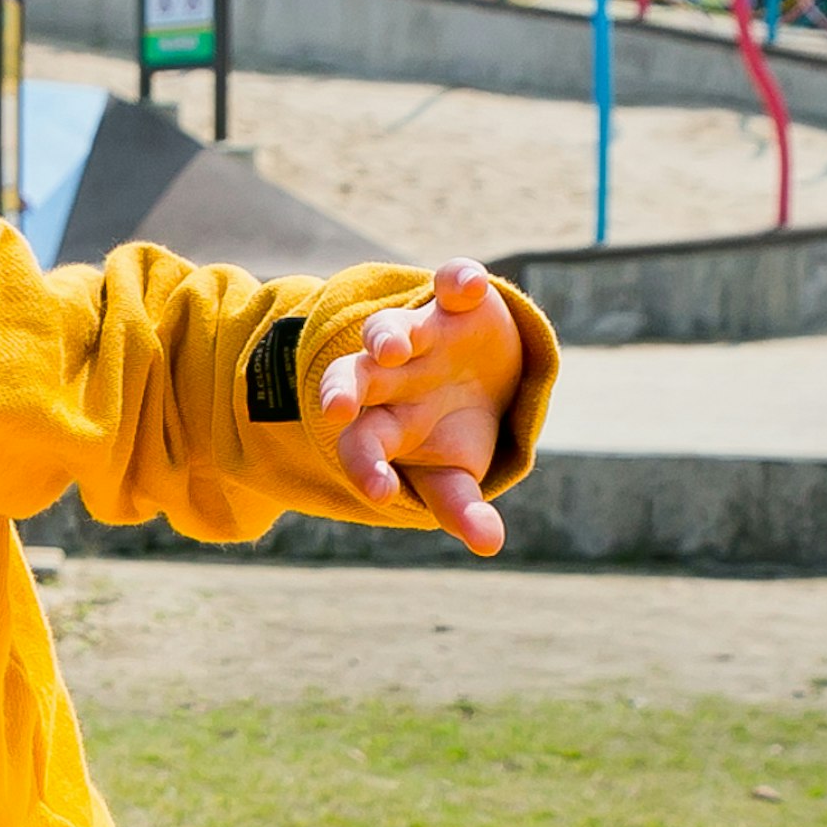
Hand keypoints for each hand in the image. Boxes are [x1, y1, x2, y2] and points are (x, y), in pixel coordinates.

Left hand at [317, 259, 521, 556]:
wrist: (478, 375)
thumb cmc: (451, 433)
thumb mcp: (453, 474)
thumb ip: (461, 506)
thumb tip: (491, 545)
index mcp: (380, 424)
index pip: (358, 446)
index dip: (364, 466)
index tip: (377, 492)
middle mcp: (387, 378)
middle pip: (350, 380)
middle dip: (341, 391)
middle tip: (335, 409)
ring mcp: (418, 335)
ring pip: (388, 331)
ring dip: (387, 336)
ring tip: (394, 350)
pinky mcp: (457, 302)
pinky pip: (451, 283)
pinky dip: (458, 280)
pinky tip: (468, 287)